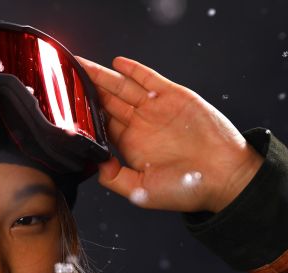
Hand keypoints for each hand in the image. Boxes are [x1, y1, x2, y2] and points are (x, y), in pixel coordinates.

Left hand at [75, 55, 263, 212]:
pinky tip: (117, 64)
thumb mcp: (142, 192)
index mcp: (131, 146)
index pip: (100, 124)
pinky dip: (134, 71)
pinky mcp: (174, 97)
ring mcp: (156, 109)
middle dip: (86, 89)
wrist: (226, 177)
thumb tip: (95, 163)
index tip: (61, 106)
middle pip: (107, 102)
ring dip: (103, 76)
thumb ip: (115, 179)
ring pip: (123, 88)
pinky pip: (149, 79)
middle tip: (64, 77)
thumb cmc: (187, 190)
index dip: (82, 114)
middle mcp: (141, 125)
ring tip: (81, 65)